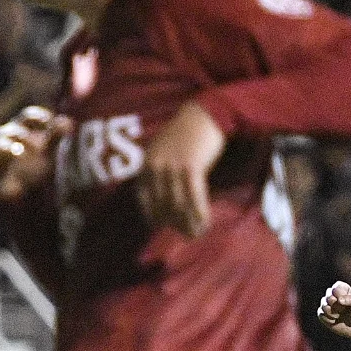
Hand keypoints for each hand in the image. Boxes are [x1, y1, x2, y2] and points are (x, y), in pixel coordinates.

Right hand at [0, 106, 70, 202]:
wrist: (22, 202)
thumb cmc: (36, 172)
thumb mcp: (49, 155)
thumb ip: (56, 138)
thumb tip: (67, 121)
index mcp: (24, 133)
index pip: (28, 120)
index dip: (36, 118)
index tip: (47, 121)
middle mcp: (7, 141)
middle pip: (10, 132)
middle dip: (18, 134)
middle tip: (24, 138)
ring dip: (1, 147)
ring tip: (8, 149)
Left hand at [137, 100, 225, 237]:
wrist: (203, 116)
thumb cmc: (186, 133)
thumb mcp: (163, 150)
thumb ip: (159, 170)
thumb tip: (164, 194)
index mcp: (147, 164)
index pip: (145, 198)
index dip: (153, 215)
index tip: (162, 226)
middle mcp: (156, 167)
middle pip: (163, 204)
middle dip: (174, 223)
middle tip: (186, 235)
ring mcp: (173, 168)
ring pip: (179, 204)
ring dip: (189, 223)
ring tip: (197, 234)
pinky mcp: (192, 168)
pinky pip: (195, 197)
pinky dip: (200, 213)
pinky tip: (205, 223)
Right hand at [318, 280, 350, 339]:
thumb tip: (339, 300)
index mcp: (342, 289)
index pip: (336, 288)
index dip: (340, 297)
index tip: (346, 303)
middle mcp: (333, 295)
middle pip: (329, 297)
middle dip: (337, 306)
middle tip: (343, 310)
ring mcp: (327, 304)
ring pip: (324, 306)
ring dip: (332, 313)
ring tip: (339, 316)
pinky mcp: (323, 314)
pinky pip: (321, 315)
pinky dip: (328, 320)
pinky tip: (334, 321)